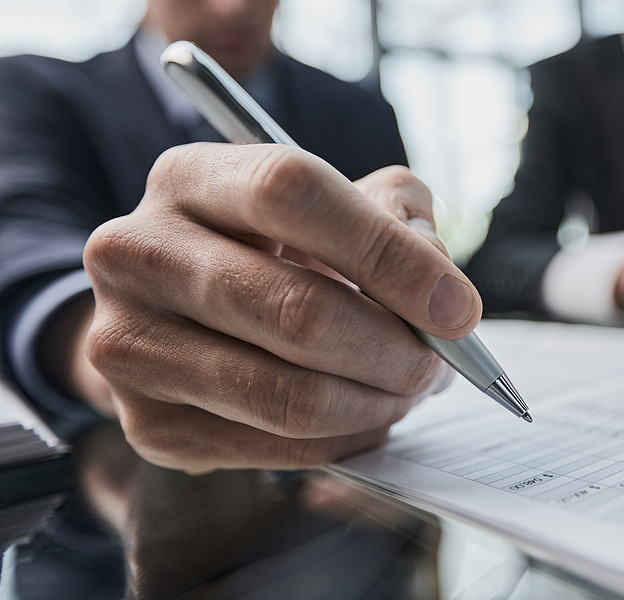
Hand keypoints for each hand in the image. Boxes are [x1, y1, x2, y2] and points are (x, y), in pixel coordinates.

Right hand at [80, 144, 479, 473]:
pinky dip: (345, 438)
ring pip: (290, 395)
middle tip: (439, 362)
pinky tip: (364, 414)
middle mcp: (137, 254)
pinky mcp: (149, 424)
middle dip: (396, 350)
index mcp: (188, 178)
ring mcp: (130, 345)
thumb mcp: (333, 203)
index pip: (291, 193)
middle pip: (297, 311)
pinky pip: (278, 447)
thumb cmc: (275, 251)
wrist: (184, 317)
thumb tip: (441, 292)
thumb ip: (395, 214)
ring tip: (408, 388)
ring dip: (378, 402)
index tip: (459, 309)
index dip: (388, 254)